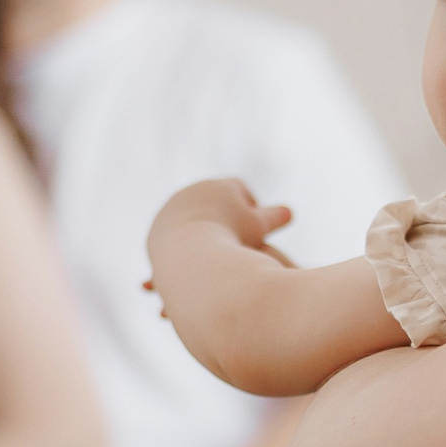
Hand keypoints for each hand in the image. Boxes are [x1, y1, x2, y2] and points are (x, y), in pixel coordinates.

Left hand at [148, 178, 296, 268]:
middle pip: (214, 200)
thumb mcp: (257, 228)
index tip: (255, 222)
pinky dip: (185, 245)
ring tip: (214, 252)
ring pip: (191, 218)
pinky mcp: (156, 229)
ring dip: (203, 231)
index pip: (238, 187)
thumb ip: (273, 218)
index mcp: (219, 186)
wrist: (187, 251)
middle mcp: (193, 192)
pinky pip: (174, 235)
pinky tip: (194, 260)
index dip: (250, 204)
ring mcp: (172, 209)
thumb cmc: (230, 237)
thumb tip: (289, 213)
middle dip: (226, 216)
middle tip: (237, 237)